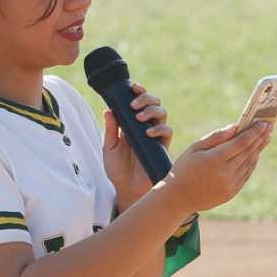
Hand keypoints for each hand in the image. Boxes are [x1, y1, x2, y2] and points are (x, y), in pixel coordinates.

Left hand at [102, 82, 172, 206]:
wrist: (126, 189)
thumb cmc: (118, 169)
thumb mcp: (109, 147)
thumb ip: (110, 129)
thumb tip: (108, 110)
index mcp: (133, 123)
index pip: (139, 102)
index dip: (139, 92)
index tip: (133, 87)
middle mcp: (146, 126)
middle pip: (154, 103)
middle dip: (146, 98)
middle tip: (134, 105)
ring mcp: (155, 136)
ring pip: (162, 113)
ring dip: (152, 110)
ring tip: (139, 117)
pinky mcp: (162, 146)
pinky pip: (167, 131)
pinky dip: (159, 128)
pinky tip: (148, 132)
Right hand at [163, 119, 272, 214]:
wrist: (178, 198)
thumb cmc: (184, 168)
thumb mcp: (195, 148)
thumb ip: (216, 137)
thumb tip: (236, 126)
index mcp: (214, 159)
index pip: (240, 143)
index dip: (253, 132)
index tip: (263, 123)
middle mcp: (225, 173)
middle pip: (248, 152)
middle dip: (260, 138)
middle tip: (269, 127)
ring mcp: (230, 184)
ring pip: (249, 163)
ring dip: (258, 150)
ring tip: (265, 138)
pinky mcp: (232, 192)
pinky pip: (246, 174)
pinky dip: (252, 163)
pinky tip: (255, 154)